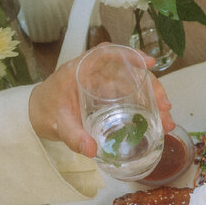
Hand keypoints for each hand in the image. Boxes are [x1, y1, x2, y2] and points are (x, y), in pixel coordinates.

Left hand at [28, 53, 174, 157]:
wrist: (38, 115)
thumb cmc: (46, 111)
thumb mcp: (58, 124)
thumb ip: (73, 136)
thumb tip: (91, 150)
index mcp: (81, 70)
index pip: (108, 54)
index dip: (130, 55)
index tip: (148, 63)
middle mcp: (97, 74)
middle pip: (130, 72)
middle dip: (152, 86)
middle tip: (165, 106)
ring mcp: (105, 86)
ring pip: (135, 86)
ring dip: (153, 100)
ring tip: (167, 118)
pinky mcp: (109, 99)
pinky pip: (131, 99)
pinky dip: (146, 109)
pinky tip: (157, 122)